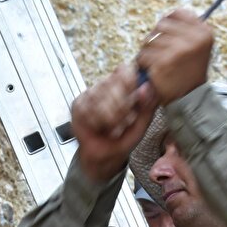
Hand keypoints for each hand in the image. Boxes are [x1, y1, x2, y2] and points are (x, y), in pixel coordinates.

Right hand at [70, 65, 157, 182]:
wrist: (105, 156)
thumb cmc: (123, 138)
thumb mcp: (141, 124)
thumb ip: (148, 106)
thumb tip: (148, 86)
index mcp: (123, 85)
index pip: (124, 70)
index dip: (128, 83)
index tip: (134, 99)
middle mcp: (106, 86)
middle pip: (113, 85)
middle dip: (121, 108)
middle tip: (124, 121)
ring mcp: (90, 94)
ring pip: (101, 99)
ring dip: (110, 119)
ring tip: (111, 127)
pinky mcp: (78, 104)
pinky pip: (89, 110)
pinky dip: (97, 123)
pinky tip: (99, 127)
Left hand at [136, 9, 213, 104]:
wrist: (189, 98)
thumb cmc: (189, 71)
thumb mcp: (197, 46)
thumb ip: (186, 30)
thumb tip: (166, 17)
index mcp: (204, 32)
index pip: (178, 13)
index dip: (168, 22)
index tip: (166, 34)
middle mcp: (194, 39)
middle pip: (161, 25)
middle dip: (156, 38)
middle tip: (159, 52)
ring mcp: (178, 50)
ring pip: (149, 40)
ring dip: (148, 52)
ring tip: (156, 63)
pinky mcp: (163, 62)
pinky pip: (143, 56)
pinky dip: (143, 64)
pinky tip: (151, 71)